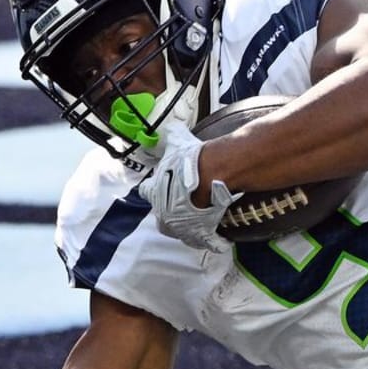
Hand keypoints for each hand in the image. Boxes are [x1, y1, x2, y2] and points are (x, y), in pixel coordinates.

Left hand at [138, 119, 238, 252]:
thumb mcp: (178, 141)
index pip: (148, 191)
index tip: (160, 186)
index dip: (154, 188)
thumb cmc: (190, 160)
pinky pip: (207, 242)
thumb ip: (171, 135)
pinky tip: (219, 239)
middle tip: (186, 204)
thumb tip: (171, 127)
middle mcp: (164, 215)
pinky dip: (213, 241)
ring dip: (190, 227)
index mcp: (154, 193)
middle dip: (173, 211)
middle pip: (164, 217)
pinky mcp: (201, 235)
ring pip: (183, 232)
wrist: (211, 177)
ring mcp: (182, 228)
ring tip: (202, 220)